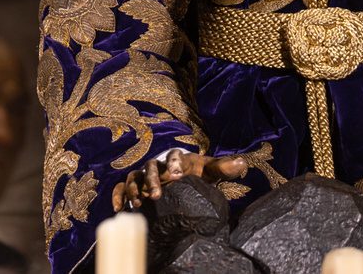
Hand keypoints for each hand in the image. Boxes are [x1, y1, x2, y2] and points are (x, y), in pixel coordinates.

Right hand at [111, 150, 247, 210]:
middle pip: (151, 166)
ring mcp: (144, 175)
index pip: (174, 155)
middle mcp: (159, 165)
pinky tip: (120, 208)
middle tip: (156, 194)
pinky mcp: (134, 187)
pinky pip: (120, 187)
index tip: (177, 175)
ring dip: (134, 188)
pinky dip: (118, 195)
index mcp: (178, 159)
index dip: (174, 162)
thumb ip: (224, 168)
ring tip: (139, 202)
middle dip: (152, 179)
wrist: (184, 186)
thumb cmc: (197, 177)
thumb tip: (243, 163)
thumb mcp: (210, 172)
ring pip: (134, 176)